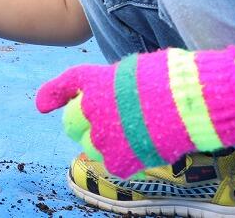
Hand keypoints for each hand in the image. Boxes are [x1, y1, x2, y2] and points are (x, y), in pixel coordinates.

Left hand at [35, 46, 234, 177]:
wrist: (192, 102)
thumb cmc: (174, 81)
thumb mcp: (136, 71)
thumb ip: (114, 86)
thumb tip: (110, 99)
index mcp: (96, 79)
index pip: (65, 84)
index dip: (51, 95)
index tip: (42, 105)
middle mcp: (91, 106)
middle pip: (71, 123)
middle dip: (80, 126)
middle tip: (101, 127)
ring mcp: (102, 133)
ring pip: (90, 146)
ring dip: (104, 144)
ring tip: (130, 137)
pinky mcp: (117, 158)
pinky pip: (110, 164)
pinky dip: (123, 160)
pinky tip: (139, 151)